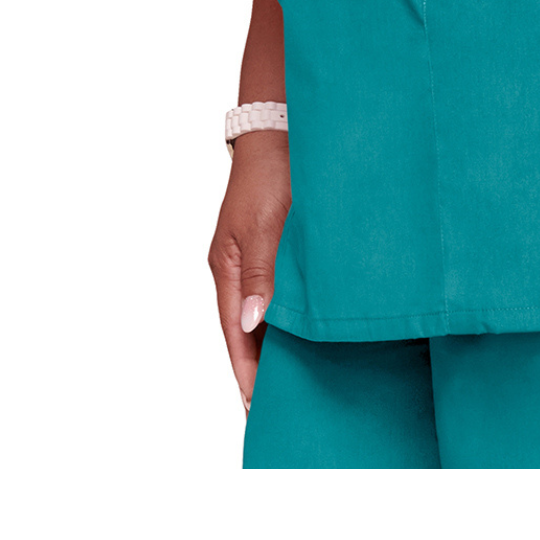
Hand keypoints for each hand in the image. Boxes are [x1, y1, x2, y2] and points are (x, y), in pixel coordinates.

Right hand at [209, 132, 289, 414]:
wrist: (283, 129)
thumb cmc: (272, 172)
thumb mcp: (263, 225)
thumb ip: (260, 275)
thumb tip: (253, 324)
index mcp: (227, 269)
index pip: (235, 337)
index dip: (248, 374)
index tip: (259, 410)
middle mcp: (239, 270)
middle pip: (248, 333)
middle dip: (263, 370)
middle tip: (285, 407)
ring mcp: (256, 260)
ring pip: (266, 316)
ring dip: (279, 345)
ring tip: (302, 381)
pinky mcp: (277, 248)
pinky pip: (281, 295)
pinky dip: (291, 318)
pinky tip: (311, 333)